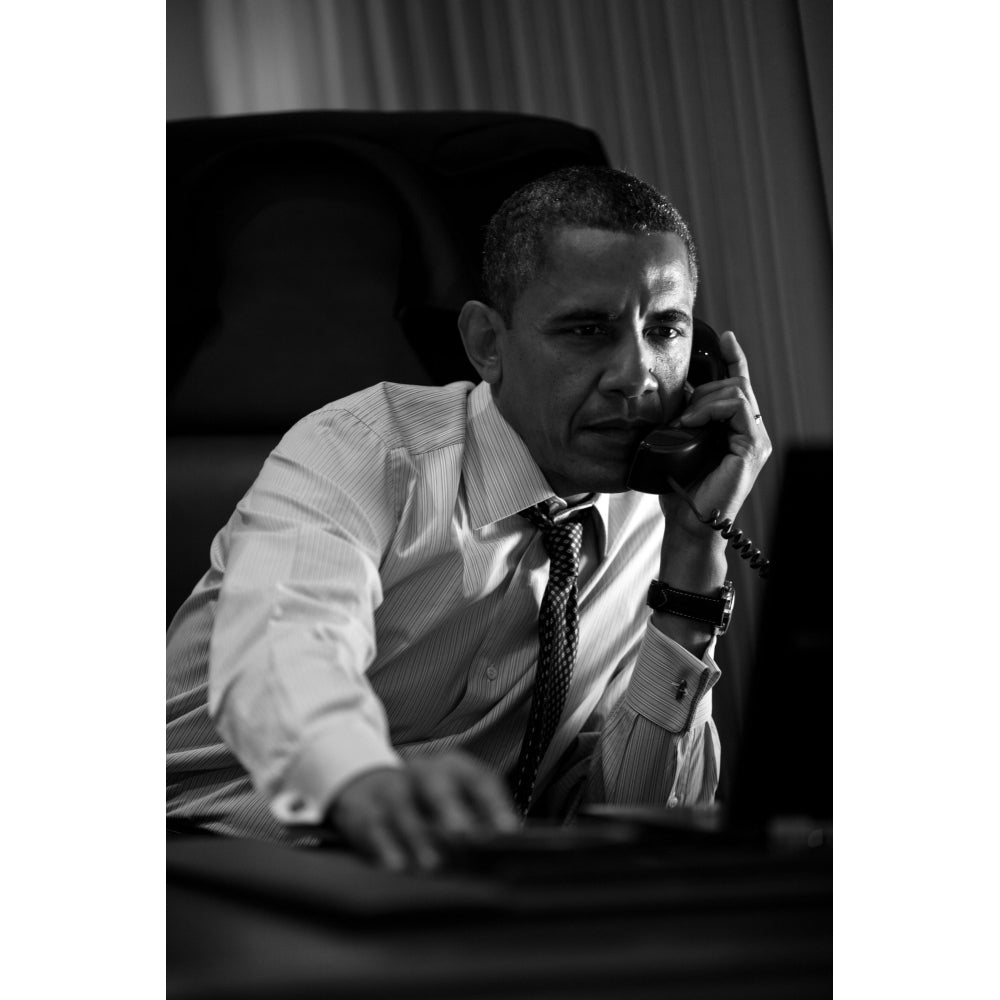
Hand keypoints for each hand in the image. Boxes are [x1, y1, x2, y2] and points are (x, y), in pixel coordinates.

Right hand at [326, 751, 519, 871]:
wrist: (372, 790)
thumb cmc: (429, 804)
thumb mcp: (458, 803)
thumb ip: (482, 822)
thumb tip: (509, 848)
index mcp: (455, 768)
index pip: (480, 780)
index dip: (495, 805)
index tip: (508, 832)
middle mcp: (423, 772)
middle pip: (437, 786)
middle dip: (451, 810)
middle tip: (464, 836)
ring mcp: (393, 790)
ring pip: (404, 807)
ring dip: (419, 837)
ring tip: (433, 864)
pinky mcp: (367, 812)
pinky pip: (375, 827)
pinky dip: (386, 847)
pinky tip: (397, 866)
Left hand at [660, 329, 770, 540]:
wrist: (687, 523)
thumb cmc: (681, 490)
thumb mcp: (678, 443)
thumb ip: (685, 418)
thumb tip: (679, 389)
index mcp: (737, 430)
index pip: (740, 385)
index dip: (735, 359)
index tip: (724, 338)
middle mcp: (751, 433)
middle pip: (735, 384)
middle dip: (703, 389)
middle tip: (680, 412)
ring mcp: (756, 440)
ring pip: (736, 391)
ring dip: (704, 400)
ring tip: (684, 421)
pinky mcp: (754, 448)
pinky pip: (737, 407)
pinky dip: (711, 408)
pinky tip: (692, 422)